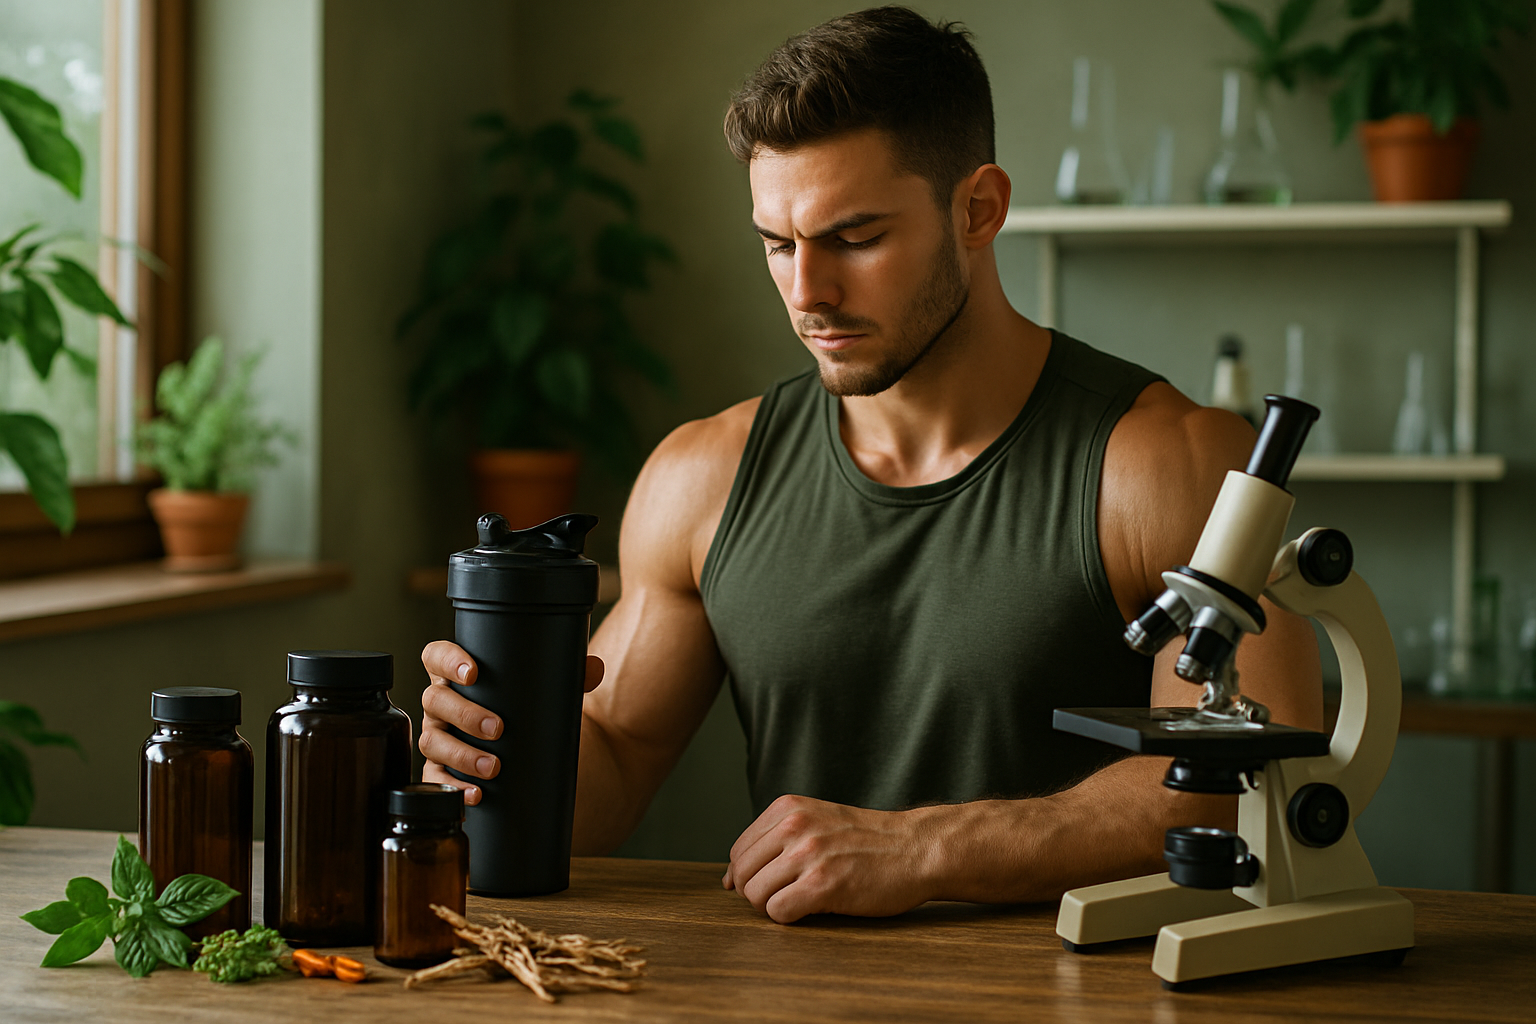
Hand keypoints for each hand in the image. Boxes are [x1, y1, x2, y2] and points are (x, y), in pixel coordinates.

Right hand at [420, 640, 604, 804]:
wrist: (522, 743)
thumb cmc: (522, 706)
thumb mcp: (541, 688)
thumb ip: (570, 673)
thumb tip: (594, 669)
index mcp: (457, 675)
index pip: (437, 656)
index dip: (448, 660)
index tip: (473, 672)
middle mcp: (441, 703)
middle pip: (435, 700)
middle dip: (466, 714)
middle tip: (498, 728)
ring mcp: (437, 735)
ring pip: (433, 740)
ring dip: (462, 754)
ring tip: (493, 767)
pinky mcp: (440, 768)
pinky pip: (435, 778)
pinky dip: (453, 787)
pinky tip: (475, 795)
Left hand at [722, 794, 935, 923]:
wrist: (916, 849)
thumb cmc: (868, 841)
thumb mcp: (818, 821)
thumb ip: (775, 841)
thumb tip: (728, 880)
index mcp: (788, 808)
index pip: (738, 850)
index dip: (748, 875)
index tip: (770, 884)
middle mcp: (794, 826)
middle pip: (741, 873)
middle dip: (754, 893)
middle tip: (783, 898)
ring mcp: (809, 855)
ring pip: (754, 894)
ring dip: (771, 907)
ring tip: (799, 902)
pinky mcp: (823, 885)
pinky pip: (778, 912)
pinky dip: (788, 918)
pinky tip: (811, 910)